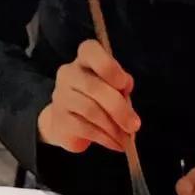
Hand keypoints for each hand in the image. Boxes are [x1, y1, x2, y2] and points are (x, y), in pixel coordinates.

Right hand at [37, 40, 139, 154]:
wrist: (69, 124)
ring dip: (113, 128)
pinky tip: (115, 144)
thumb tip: (126, 89)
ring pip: (90, 110)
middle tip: (134, 125)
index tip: (123, 84)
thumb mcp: (114, 90)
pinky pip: (85, 129)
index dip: (108, 66)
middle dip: (119, 108)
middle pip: (94, 87)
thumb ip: (122, 87)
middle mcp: (69, 73)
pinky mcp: (59, 120)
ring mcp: (61, 96)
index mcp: (85, 59)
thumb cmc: (98, 101)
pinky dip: (105, 138)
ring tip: (126, 139)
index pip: (90, 50)